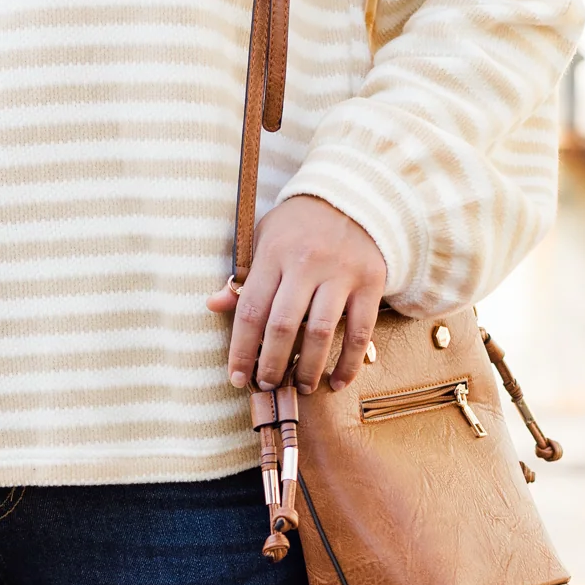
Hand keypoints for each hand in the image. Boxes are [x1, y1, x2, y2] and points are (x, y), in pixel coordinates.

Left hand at [207, 196, 386, 392]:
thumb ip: (242, 276)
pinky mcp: (370, 282)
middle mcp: (307, 263)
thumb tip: (214, 305)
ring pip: (321, 333)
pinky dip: (349, 362)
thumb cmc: (299, 226)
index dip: (242, 350)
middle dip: (272, 365)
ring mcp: (341, 274)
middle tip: (267, 386)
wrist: (352, 198)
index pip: (251, 310)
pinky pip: (360, 332)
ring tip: (300, 387)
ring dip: (308, 368)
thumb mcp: (264, 239)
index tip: (236, 377)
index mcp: (274, 253)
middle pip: (283, 326)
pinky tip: (337, 381)